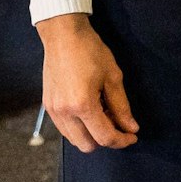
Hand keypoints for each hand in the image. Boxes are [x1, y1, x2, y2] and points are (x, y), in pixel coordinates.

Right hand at [35, 13, 136, 152]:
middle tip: (119, 125)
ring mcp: (53, 111)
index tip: (132, 136)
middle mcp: (64, 112)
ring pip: (74, 139)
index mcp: (82, 105)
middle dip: (106, 140)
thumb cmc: (90, 51)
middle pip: (87, 145)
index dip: (122, 140)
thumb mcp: (113, 77)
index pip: (104, 137)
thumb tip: (131, 128)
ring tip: (105, 115)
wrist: (63, 36)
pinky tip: (91, 111)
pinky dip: (79, 128)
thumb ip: (121, 106)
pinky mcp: (48, 106)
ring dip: (91, 135)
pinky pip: (65, 129)